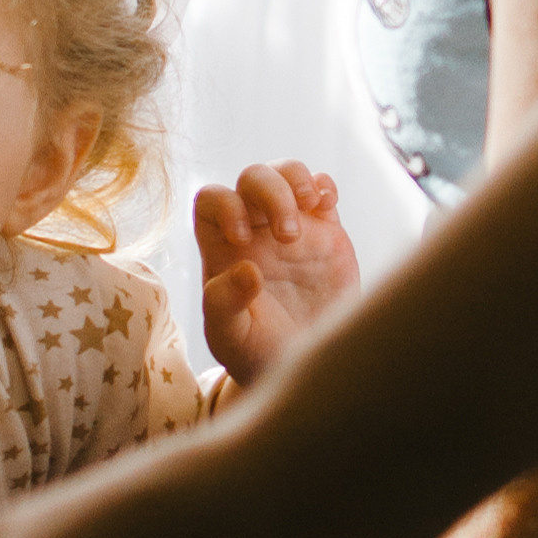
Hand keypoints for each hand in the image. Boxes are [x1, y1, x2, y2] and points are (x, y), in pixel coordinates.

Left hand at [197, 163, 359, 385]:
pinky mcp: (326, 232)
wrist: (304, 364)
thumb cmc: (256, 353)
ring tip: (311, 207)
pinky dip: (324, 186)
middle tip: (288, 237)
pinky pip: (321, 189)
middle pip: (252, 178)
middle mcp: (255, 229)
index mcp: (222, 248)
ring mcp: (291, 226)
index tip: (243, 239)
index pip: (211, 200)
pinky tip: (327, 207)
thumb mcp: (231, 338)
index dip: (225, 206)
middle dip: (271, 194)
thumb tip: (247, 270)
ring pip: (286, 173)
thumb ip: (226, 306)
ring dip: (297, 180)